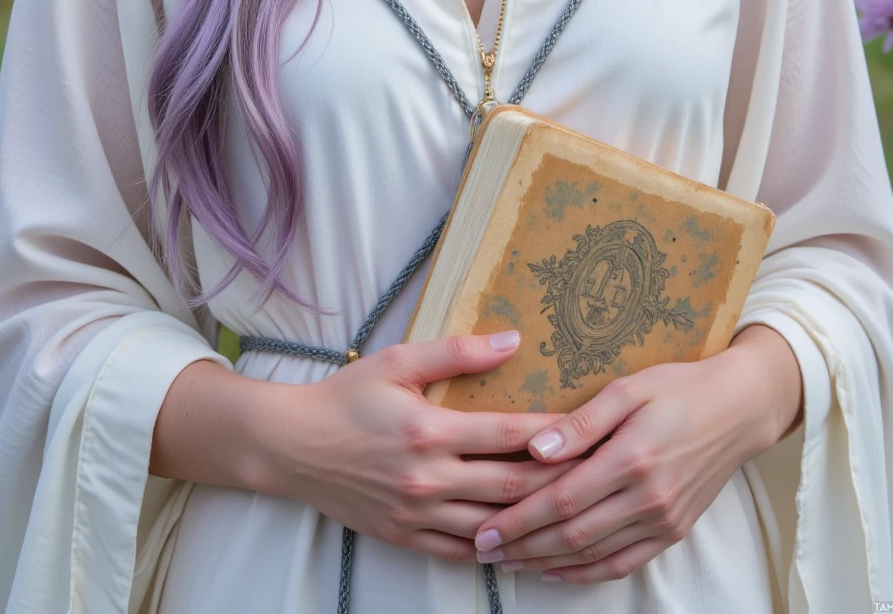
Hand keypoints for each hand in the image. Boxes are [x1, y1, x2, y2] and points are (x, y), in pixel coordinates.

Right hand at [265, 330, 572, 562]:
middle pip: (511, 487)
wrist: (292, 445)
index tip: (590, 430)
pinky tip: (524, 544)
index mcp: (431, 429)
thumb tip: (513, 340)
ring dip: (535, 525)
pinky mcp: (406, 537)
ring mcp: (418, 513)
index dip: (556, 435)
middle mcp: (429, 477)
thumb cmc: (348, 396)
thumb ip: (458, 351)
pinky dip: (497, 551)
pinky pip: (462, 553)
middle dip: (559, 484)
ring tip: (575, 516)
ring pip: (493, 528)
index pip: (510, 436)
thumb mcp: (400, 361)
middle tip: (600, 477)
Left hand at [470, 327, 802, 583]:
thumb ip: (581, 421)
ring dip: (548, 563)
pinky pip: (624, 563)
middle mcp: (649, 498)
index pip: (563, 499)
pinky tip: (559, 571)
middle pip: (573, 534)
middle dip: (523, 545)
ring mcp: (663, 520)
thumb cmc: (678, 388)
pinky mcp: (673, 531)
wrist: (738, 409)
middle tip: (484, 549)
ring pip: (595, 555)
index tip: (484, 526)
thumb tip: (535, 448)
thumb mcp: (628, 388)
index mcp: (632, 458)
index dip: (519, 518)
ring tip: (511, 561)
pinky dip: (588, 572)